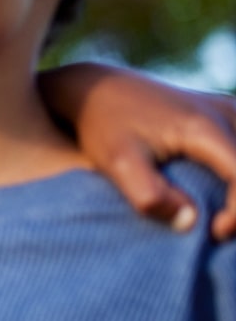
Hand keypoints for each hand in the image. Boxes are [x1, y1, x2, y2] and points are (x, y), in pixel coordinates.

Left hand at [42, 63, 235, 239]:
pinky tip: (222, 194)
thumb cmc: (105, 126)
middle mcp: (227, 113)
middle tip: (217, 228)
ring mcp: (232, 109)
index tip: (213, 232)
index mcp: (204, 128)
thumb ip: (150, 195)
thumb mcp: (117, 163)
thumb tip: (190, 222)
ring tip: (220, 214)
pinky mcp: (229, 112)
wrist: (99, 88)